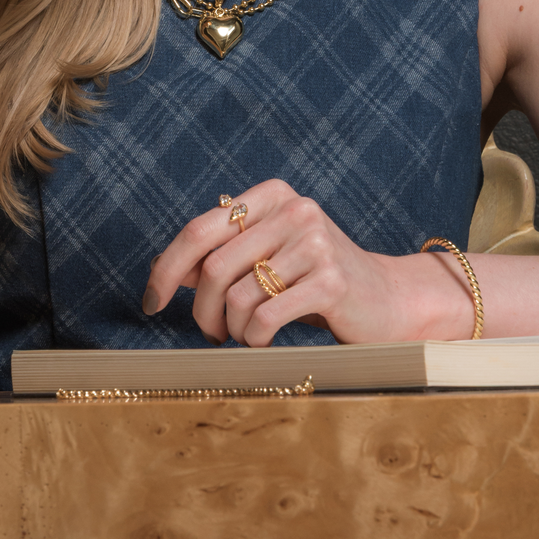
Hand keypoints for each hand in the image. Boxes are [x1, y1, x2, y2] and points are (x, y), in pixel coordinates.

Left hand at [143, 179, 471, 346]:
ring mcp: (314, 241)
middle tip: (211, 334)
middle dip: (202, 311)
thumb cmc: (316, 280)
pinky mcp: (330, 278)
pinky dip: (254, 340)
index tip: (151, 302)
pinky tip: (264, 342)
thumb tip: (162, 269)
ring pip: (237, 296)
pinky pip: (264, 318)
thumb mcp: (268, 258)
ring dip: (231, 330)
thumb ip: (221, 257)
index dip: (167, 268)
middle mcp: (294, 209)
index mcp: (272, 196)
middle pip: (214, 266)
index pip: (200, 229)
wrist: (388, 301)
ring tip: (245, 337)